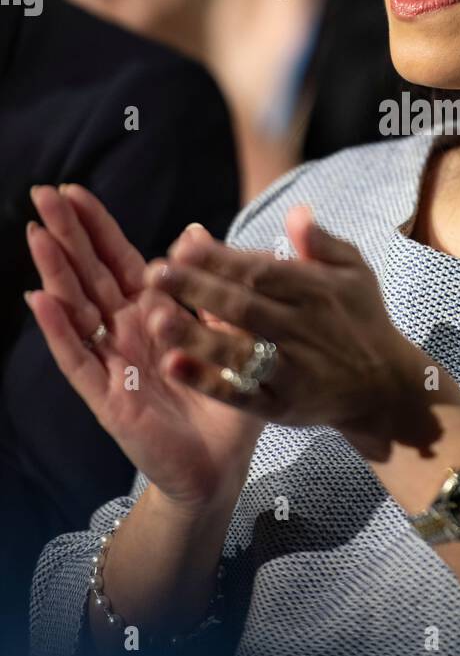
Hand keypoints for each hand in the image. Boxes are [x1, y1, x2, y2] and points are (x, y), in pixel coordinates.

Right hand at [26, 185, 262, 510]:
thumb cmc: (223, 399)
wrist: (220, 465)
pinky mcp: (105, 397)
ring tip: (37, 233)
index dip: (96, 227)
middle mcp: (124, 333)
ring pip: (76, 308)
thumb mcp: (225, 335)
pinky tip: (39, 299)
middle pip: (89, 274)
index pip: (117, 260)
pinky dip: (59, 328)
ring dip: (56, 271)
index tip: (74, 190)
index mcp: (151, 314)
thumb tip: (195, 231)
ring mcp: (109, 363)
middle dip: (67, 235)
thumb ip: (208, 287)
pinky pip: (78, 358)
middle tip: (43, 193)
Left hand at [142, 207, 445, 453]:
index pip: (261, 271)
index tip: (182, 245)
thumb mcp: (355, 272)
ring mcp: (292, 371)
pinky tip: (173, 366)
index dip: (221, 259)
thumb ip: (322, 243)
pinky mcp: (282, 407)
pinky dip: (208, 382)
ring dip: (195, 336)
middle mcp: (303, 329)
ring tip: (155, 318)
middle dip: (196, 289)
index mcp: (316, 291)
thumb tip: (296, 211)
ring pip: (238, 352)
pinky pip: (242, 395)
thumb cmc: (362, 318)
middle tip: (154, 274)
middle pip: (242, 307)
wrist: (385, 387)